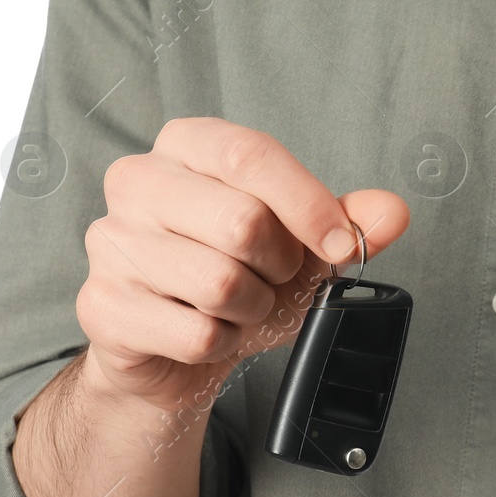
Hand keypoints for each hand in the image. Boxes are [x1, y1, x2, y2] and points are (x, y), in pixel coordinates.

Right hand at [77, 117, 410, 410]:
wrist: (178, 350)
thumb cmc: (239, 277)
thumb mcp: (303, 244)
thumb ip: (350, 222)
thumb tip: (393, 212)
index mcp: (187, 146)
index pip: (250, 153)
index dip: (308, 205)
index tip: (342, 244)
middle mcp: (137, 182)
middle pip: (241, 221)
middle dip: (278, 266)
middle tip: (272, 278)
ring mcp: (111, 243)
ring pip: (220, 284)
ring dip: (252, 309)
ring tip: (238, 304)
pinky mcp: (102, 306)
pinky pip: (198, 334)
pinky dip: (223, 344)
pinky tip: (207, 332)